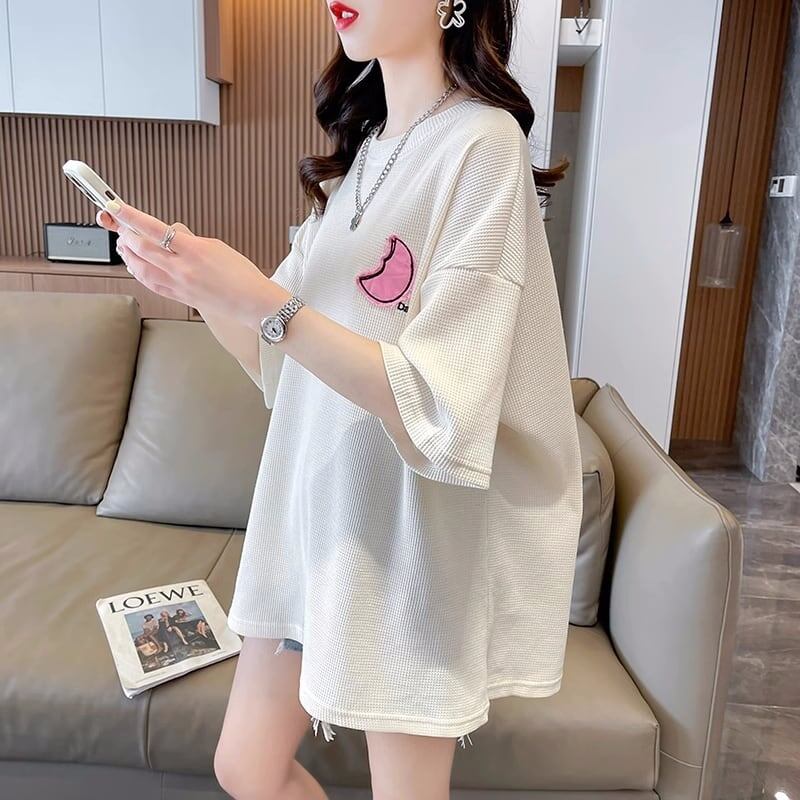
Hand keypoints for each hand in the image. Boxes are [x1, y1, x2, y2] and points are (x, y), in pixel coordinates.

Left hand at [96, 200, 278, 323]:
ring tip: (125, 244)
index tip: (117, 207)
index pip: (154, 229)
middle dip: (126, 235)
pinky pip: (150, 283)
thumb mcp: (217, 246)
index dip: (131, 217)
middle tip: (120, 225)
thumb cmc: (242, 276)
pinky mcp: (179, 296)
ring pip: (140, 268)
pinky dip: (138, 271)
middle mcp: (182, 269)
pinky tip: (135, 265)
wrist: (253, 303)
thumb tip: (170, 233)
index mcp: (194, 251)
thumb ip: (189, 239)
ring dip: (128, 254)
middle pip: (141, 249)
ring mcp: (179, 285)